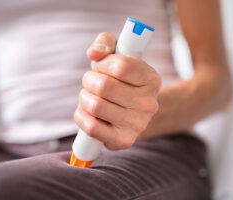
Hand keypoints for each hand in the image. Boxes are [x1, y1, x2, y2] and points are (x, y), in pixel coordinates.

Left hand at [74, 32, 160, 149]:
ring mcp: (138, 124)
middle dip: (89, 80)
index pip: (121, 66)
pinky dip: (81, 116)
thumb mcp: (119, 53)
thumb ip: (106, 43)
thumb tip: (93, 54)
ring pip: (94, 106)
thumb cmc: (122, 78)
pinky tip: (87, 111)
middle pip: (103, 87)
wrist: (134, 110)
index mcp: (152, 79)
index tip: (101, 65)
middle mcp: (149, 104)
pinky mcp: (124, 140)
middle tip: (92, 81)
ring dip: (83, 97)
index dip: (103, 63)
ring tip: (90, 96)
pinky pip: (91, 127)